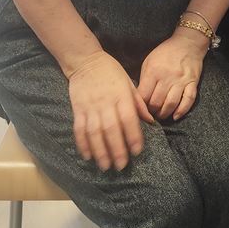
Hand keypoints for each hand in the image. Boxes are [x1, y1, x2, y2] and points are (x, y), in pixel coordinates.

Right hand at [68, 49, 154, 170]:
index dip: (133, 136)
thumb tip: (151, 122)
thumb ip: (138, 104)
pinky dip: (82, 144)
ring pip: (95, 133)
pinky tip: (88, 156)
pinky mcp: (78, 109)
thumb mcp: (129, 83)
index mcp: (122, 96)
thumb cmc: (111, 72)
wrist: (86, 60)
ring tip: (105, 166)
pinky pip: (79, 129)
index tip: (136, 152)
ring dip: (100, 151)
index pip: (129, 119)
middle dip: (116, 150)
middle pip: (111, 129)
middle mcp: (106, 103)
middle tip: (121, 166)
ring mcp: (90, 107)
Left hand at [138, 30, 206, 120]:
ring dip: (164, 114)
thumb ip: (144, 79)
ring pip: (171, 104)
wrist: (188, 43)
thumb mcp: (149, 61)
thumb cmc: (166, 52)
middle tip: (150, 115)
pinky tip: (175, 116)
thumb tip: (139, 97)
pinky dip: (182, 111)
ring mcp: (181, 80)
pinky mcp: (192, 82)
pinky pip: (188, 100)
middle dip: (151, 112)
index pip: (144, 95)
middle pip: (157, 102)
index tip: (139, 110)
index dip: (140, 106)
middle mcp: (167, 77)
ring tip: (160, 116)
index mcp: (154, 71)